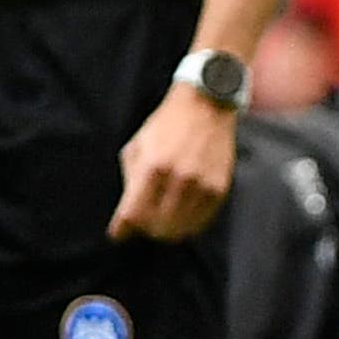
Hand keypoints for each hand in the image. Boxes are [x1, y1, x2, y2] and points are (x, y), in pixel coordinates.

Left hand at [107, 86, 238, 242]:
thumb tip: (125, 222)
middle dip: (144, 230)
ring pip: (179, 231)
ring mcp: (202, 185)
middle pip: (155, 228)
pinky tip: (181, 213)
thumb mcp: (137, 147)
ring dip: (166, 230)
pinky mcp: (219, 188)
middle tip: (143, 222)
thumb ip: (130, 183)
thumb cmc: (166, 125)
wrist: (207, 105)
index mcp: (153, 166)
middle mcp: (179, 178)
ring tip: (162, 218)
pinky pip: (200, 224)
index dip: (122, 230)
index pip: (132, 216)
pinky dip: (187, 225)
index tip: (119, 232)